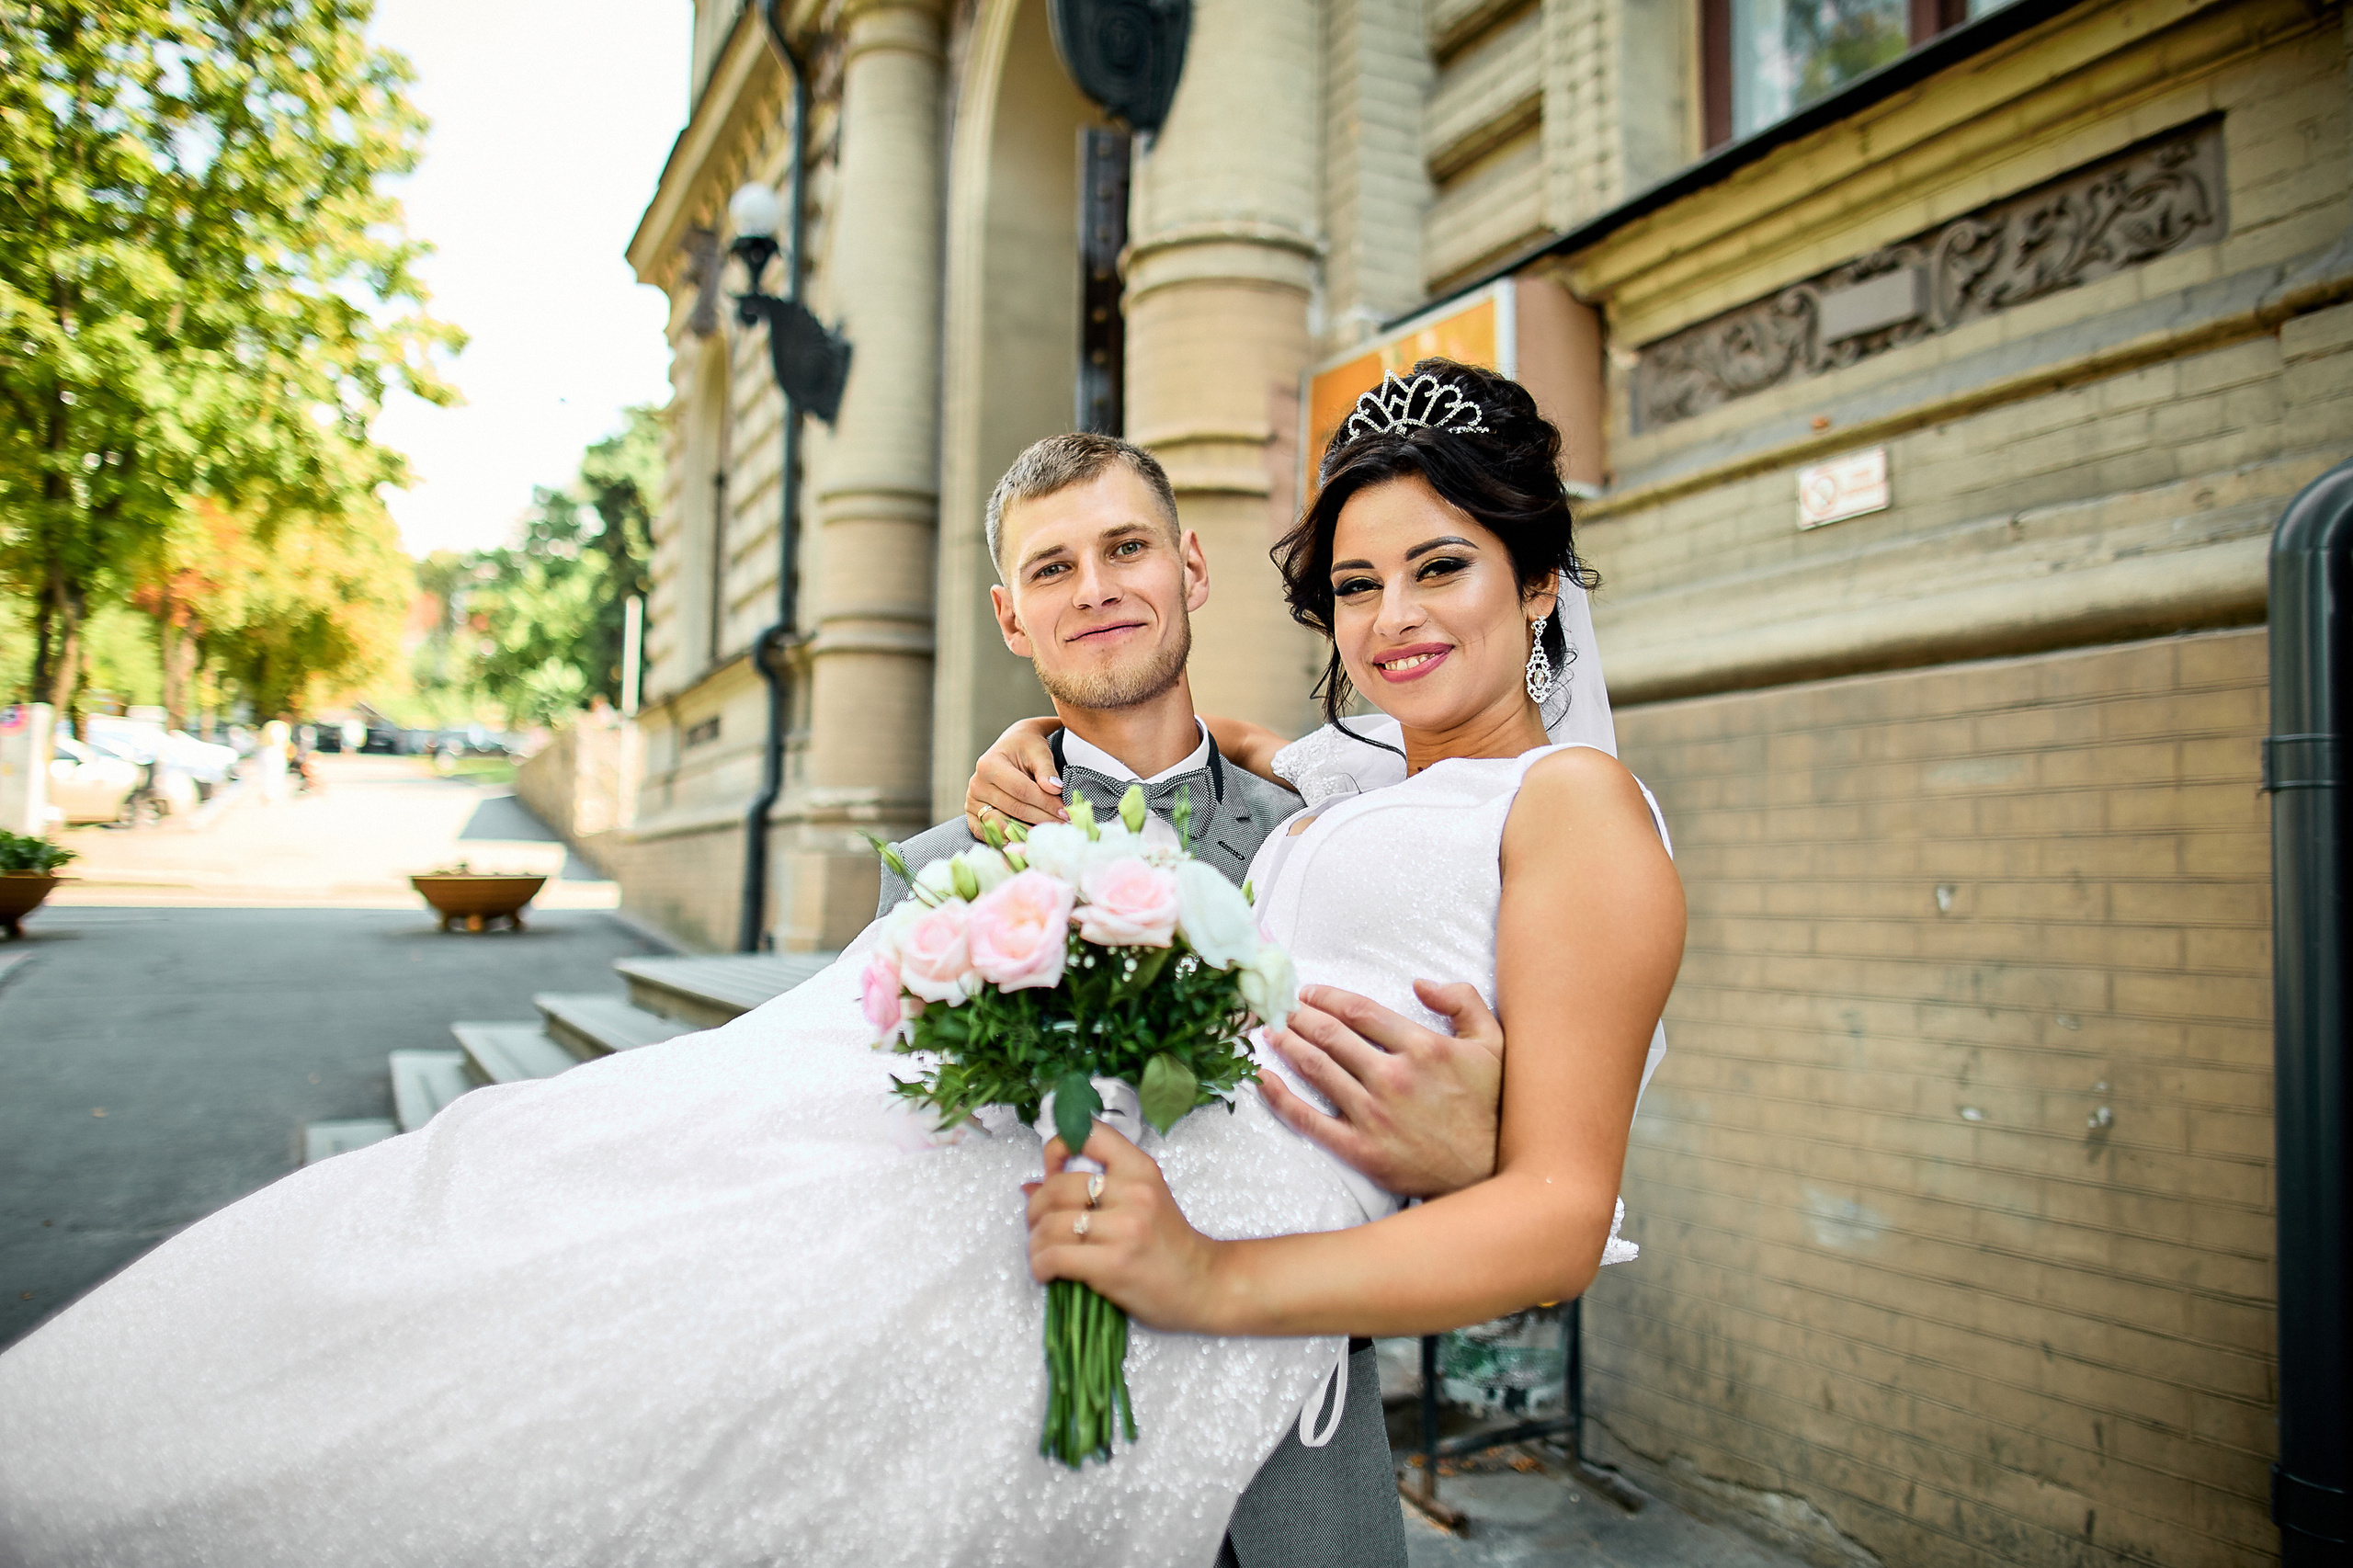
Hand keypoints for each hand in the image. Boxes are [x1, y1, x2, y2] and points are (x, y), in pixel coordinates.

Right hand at [966, 716, 1065, 836]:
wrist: (1011, 748)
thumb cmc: (1026, 748)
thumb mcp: (1038, 751)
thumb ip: (1047, 770)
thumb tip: (1055, 789)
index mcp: (988, 765)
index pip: (1022, 791)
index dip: (1045, 803)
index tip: (1066, 812)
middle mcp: (976, 784)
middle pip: (1014, 809)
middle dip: (1042, 819)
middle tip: (1063, 826)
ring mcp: (971, 802)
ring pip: (1002, 825)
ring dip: (1028, 832)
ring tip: (1049, 834)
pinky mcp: (973, 816)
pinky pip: (989, 834)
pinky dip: (1009, 839)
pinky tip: (1028, 840)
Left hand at [1024, 1123, 1224, 1333]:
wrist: (1203, 1284)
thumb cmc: (1169, 1243)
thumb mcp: (1141, 1199)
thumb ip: (1093, 1187)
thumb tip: (1030, 1186)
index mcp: (1140, 1168)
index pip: (1089, 1134)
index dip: (1057, 1147)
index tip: (1050, 1170)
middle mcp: (1133, 1192)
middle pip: (1057, 1187)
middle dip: (1035, 1208)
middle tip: (1037, 1224)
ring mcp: (1124, 1229)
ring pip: (1051, 1224)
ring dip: (1035, 1242)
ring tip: (1042, 1252)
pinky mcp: (1113, 1264)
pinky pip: (1055, 1256)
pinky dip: (1040, 1265)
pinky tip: (1046, 1271)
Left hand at [1258, 980, 1503, 1197]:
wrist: (1488, 1174)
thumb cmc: (1490, 1106)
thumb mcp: (1493, 1043)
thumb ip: (1462, 1000)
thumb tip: (1420, 983)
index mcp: (1422, 1046)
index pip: (1358, 1010)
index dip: (1327, 996)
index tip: (1309, 992)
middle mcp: (1393, 1077)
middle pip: (1330, 1034)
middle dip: (1299, 1016)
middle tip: (1280, 1007)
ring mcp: (1373, 1114)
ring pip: (1316, 1068)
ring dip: (1287, 1044)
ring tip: (1271, 1032)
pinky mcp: (1360, 1149)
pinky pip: (1309, 1118)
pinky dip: (1280, 1097)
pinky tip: (1263, 1079)